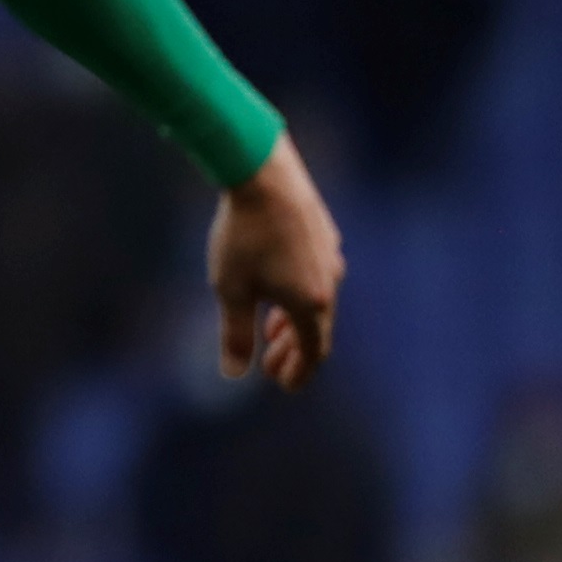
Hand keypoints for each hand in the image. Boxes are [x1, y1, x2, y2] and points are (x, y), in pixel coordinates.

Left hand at [209, 136, 343, 389]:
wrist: (263, 175)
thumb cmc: (242, 235)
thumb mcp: (230, 289)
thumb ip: (236, 333)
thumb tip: (235, 374)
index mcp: (311, 302)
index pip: (313, 351)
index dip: (299, 372)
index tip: (284, 386)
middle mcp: (329, 282)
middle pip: (317, 329)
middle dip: (294, 352)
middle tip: (272, 368)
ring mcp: (330, 256)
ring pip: (317, 300)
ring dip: (294, 323)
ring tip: (270, 332)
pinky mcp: (323, 234)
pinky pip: (315, 276)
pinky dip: (298, 294)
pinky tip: (278, 288)